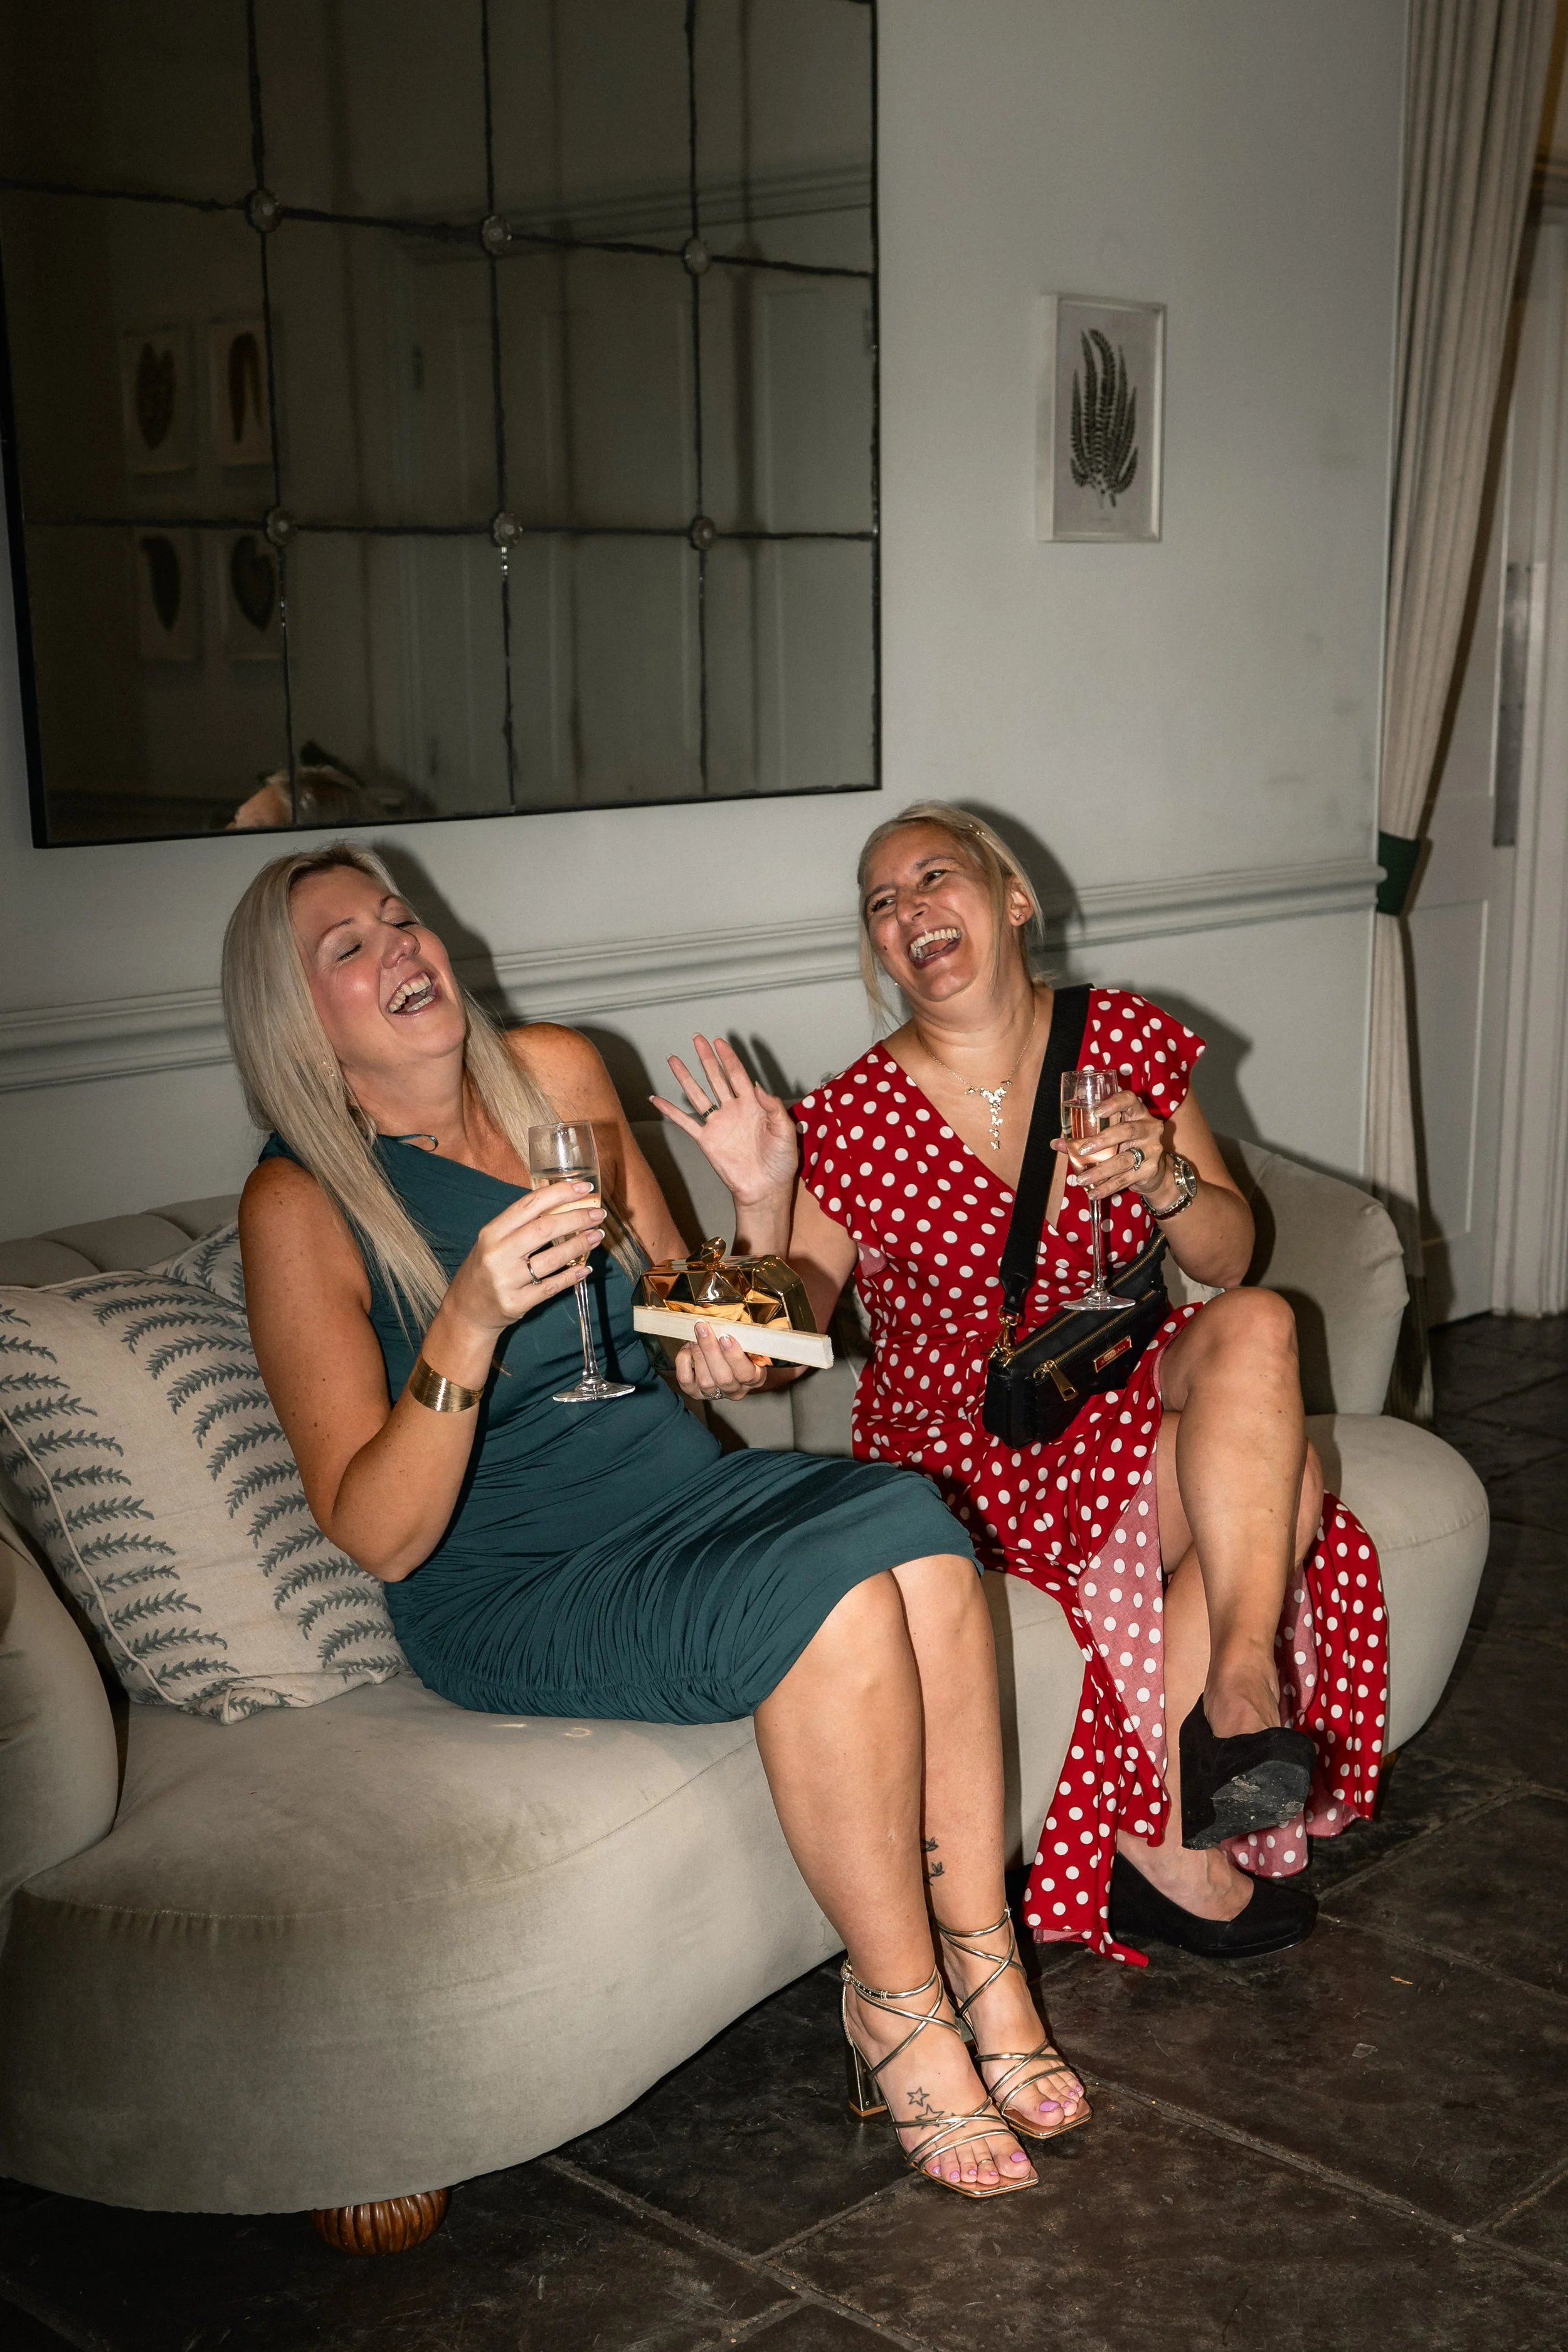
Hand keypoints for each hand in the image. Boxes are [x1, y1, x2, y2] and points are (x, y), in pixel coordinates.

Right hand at [445, 1180, 605, 1335]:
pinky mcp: (516, 1303)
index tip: (583, 1188)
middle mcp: (498, 1254)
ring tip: (597, 1236)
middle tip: (598, 1215)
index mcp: (492, 1232)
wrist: (467, 1309)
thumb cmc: (486, 1268)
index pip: (529, 1205)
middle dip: (576, 1218)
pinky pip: (551, 1287)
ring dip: (579, 1245)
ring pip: (552, 1259)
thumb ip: (521, 1225)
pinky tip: (586, 1268)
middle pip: (544, 1229)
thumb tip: (562, 1204)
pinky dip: (571, 1276)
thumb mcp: (494, 1241)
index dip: (559, 1193)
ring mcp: (507, 1280)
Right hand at [651, 1035, 798, 1207]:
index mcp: (753, 1105)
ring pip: (698, 1095)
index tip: (719, 1042)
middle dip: (706, 1058)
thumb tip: (757, 1085)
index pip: (738, 1075)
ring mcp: (718, 1124)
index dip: (728, 1058)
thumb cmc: (780, 1162)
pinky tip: (657, 1099)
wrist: (766, 1188)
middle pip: (716, 1078)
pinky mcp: (706, 1140)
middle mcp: (733, 1110)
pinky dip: (671, 1111)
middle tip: (697, 1039)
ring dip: (685, 1077)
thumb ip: (773, 1107)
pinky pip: (686, 1122)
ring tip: (673, 1059)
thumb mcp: (785, 1132)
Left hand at [673, 1319, 768, 1405]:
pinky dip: (684, 1362)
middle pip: (723, 1378)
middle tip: (703, 1328)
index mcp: (754, 1378)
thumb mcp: (747, 1343)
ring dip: (698, 1353)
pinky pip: (686, 1380)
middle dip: (711, 1350)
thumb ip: (742, 1336)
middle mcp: (735, 1390)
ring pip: (705, 1380)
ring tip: (695, 1336)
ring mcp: (715, 1394)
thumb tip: (727, 1321)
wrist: (726, 1360)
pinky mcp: (695, 1392)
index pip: (746, 1373)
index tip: (725, 1336)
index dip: (734, 1356)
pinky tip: (688, 1349)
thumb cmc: (737, 1348)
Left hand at [1051, 1090, 1168, 1203]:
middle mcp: (1148, 1128)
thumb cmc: (1126, 1146)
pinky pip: (1125, 1179)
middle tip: (1083, 1150)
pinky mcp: (1150, 1169)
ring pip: (1124, 1160)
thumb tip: (1056, 1143)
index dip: (1114, 1103)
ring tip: (1082, 1179)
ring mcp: (1152, 1149)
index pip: (1129, 1100)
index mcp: (1137, 1113)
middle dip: (1103, 1141)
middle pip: (1127, 1130)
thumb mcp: (1110, 1138)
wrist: (1154, 1171)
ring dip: (1100, 1171)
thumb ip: (1084, 1138)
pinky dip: (1107, 1187)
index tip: (1097, 1112)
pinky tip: (1093, 1193)